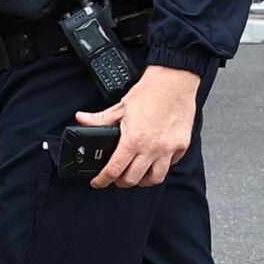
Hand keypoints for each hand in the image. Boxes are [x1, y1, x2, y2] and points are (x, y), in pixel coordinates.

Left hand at [76, 63, 200, 188]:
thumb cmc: (151, 92)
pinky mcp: (181, 146)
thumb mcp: (121, 106)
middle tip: (116, 178)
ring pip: (154, 179)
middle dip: (120, 182)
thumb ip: (100, 118)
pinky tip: (153, 162)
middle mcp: (151, 148)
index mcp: (133, 139)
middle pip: (132, 179)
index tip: (99, 182)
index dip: (103, 180)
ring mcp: (168, 149)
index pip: (114, 169)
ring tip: (136, 175)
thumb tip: (82, 119)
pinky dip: (160, 167)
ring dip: (142, 180)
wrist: (175, 81)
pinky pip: (169, 166)